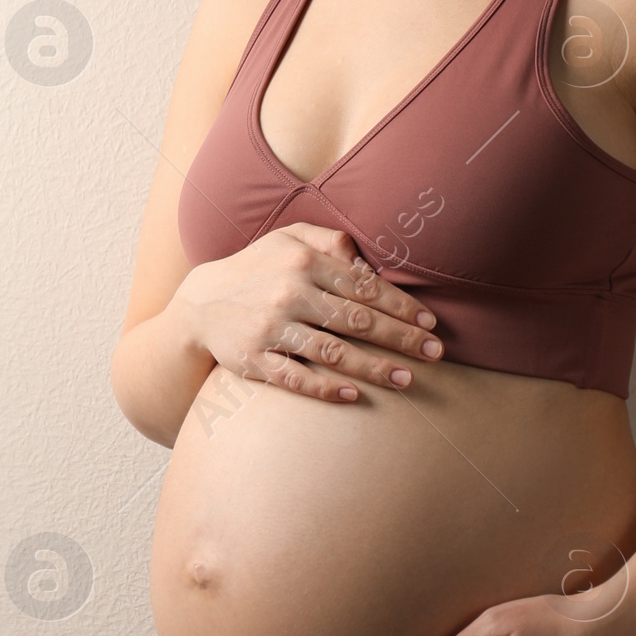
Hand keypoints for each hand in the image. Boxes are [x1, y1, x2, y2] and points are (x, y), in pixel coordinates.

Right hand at [174, 222, 443, 403]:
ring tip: (407, 380)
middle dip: (401, 338)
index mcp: (303, 262)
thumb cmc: (257, 269)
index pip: (364, 286)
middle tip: (435, 353)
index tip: (429, 323)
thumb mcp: (287, 239)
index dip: (401, 306)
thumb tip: (368, 259)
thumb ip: (329, 240)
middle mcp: (288, 293)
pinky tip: (354, 396)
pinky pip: (295, 378)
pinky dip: (325, 389)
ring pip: (332, 352)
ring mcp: (270, 329)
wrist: (200, 303)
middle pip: (357, 320)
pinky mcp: (253, 360)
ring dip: (374, 368)